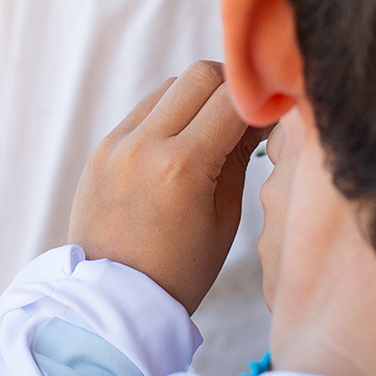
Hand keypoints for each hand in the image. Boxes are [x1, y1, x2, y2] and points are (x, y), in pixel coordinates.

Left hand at [67, 61, 262, 312]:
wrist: (114, 300)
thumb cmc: (180, 270)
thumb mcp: (225, 217)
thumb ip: (240, 156)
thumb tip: (258, 115)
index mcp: (182, 166)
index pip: (233, 98)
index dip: (262, 100)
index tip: (274, 113)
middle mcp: (144, 145)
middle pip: (200, 75)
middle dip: (231, 87)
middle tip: (244, 114)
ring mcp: (116, 144)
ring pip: (170, 87)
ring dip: (197, 98)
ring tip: (211, 132)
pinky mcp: (101, 149)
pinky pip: (143, 111)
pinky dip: (169, 116)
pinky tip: (181, 146)